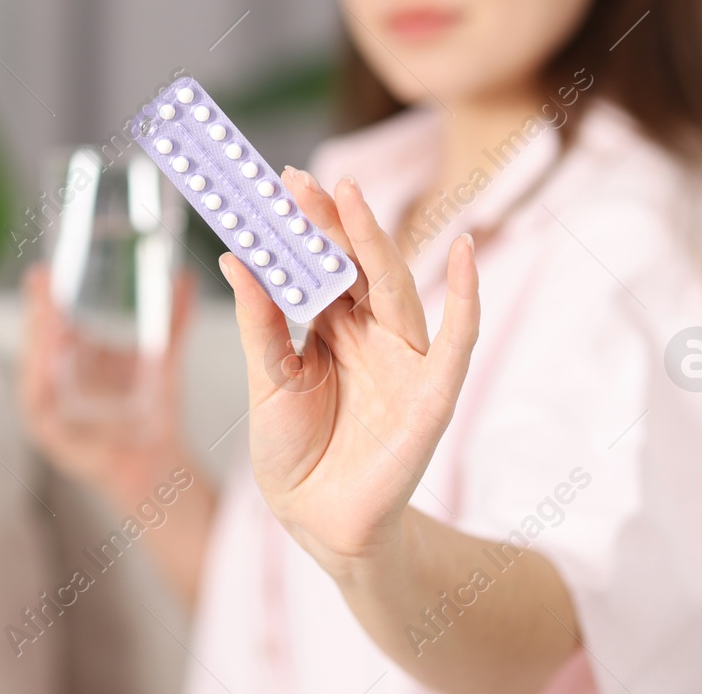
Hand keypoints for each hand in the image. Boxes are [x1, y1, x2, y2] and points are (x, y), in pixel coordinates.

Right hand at [18, 263, 197, 509]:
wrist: (160, 462)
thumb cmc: (153, 410)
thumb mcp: (161, 357)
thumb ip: (173, 320)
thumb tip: (185, 277)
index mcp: (75, 359)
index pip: (52, 322)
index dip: (45, 297)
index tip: (44, 272)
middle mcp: (55, 380)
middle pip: (37, 339)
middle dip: (35, 310)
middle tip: (40, 281)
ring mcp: (49, 408)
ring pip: (31, 367)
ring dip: (35, 339)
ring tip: (46, 313)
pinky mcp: (50, 434)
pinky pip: (36, 403)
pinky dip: (36, 379)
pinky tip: (46, 357)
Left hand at [220, 169, 479, 576]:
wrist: (317, 521)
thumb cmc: (293, 451)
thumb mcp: (267, 381)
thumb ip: (260, 322)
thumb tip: (235, 258)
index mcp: (331, 327)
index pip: (320, 265)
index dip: (303, 226)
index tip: (278, 183)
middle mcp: (370, 333)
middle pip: (355, 266)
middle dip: (331, 222)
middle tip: (301, 180)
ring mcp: (404, 359)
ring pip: (394, 287)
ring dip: (374, 241)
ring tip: (351, 196)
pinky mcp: (433, 393)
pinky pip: (457, 340)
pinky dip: (467, 297)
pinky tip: (465, 253)